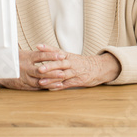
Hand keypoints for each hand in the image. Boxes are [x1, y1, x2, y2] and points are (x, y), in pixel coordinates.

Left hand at [0, 46, 120, 90]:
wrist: (98, 68)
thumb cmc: (80, 62)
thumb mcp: (69, 56)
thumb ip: (56, 55)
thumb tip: (40, 49)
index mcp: (68, 56)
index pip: (56, 51)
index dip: (48, 48)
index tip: (38, 46)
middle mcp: (71, 63)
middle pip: (59, 64)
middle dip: (49, 67)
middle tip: (39, 69)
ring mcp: (75, 72)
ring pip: (62, 75)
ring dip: (51, 79)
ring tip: (41, 82)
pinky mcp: (78, 81)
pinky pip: (67, 84)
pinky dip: (59, 87)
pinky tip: (51, 89)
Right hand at [0, 47, 67, 90]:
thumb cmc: (12, 59)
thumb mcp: (22, 53)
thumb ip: (34, 54)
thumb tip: (48, 50)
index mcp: (25, 57)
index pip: (41, 56)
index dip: (52, 56)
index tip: (62, 55)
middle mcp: (25, 68)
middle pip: (41, 71)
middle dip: (53, 72)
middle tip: (64, 72)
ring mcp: (23, 78)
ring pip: (39, 81)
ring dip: (51, 82)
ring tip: (61, 81)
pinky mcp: (22, 86)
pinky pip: (35, 88)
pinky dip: (44, 88)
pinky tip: (53, 87)